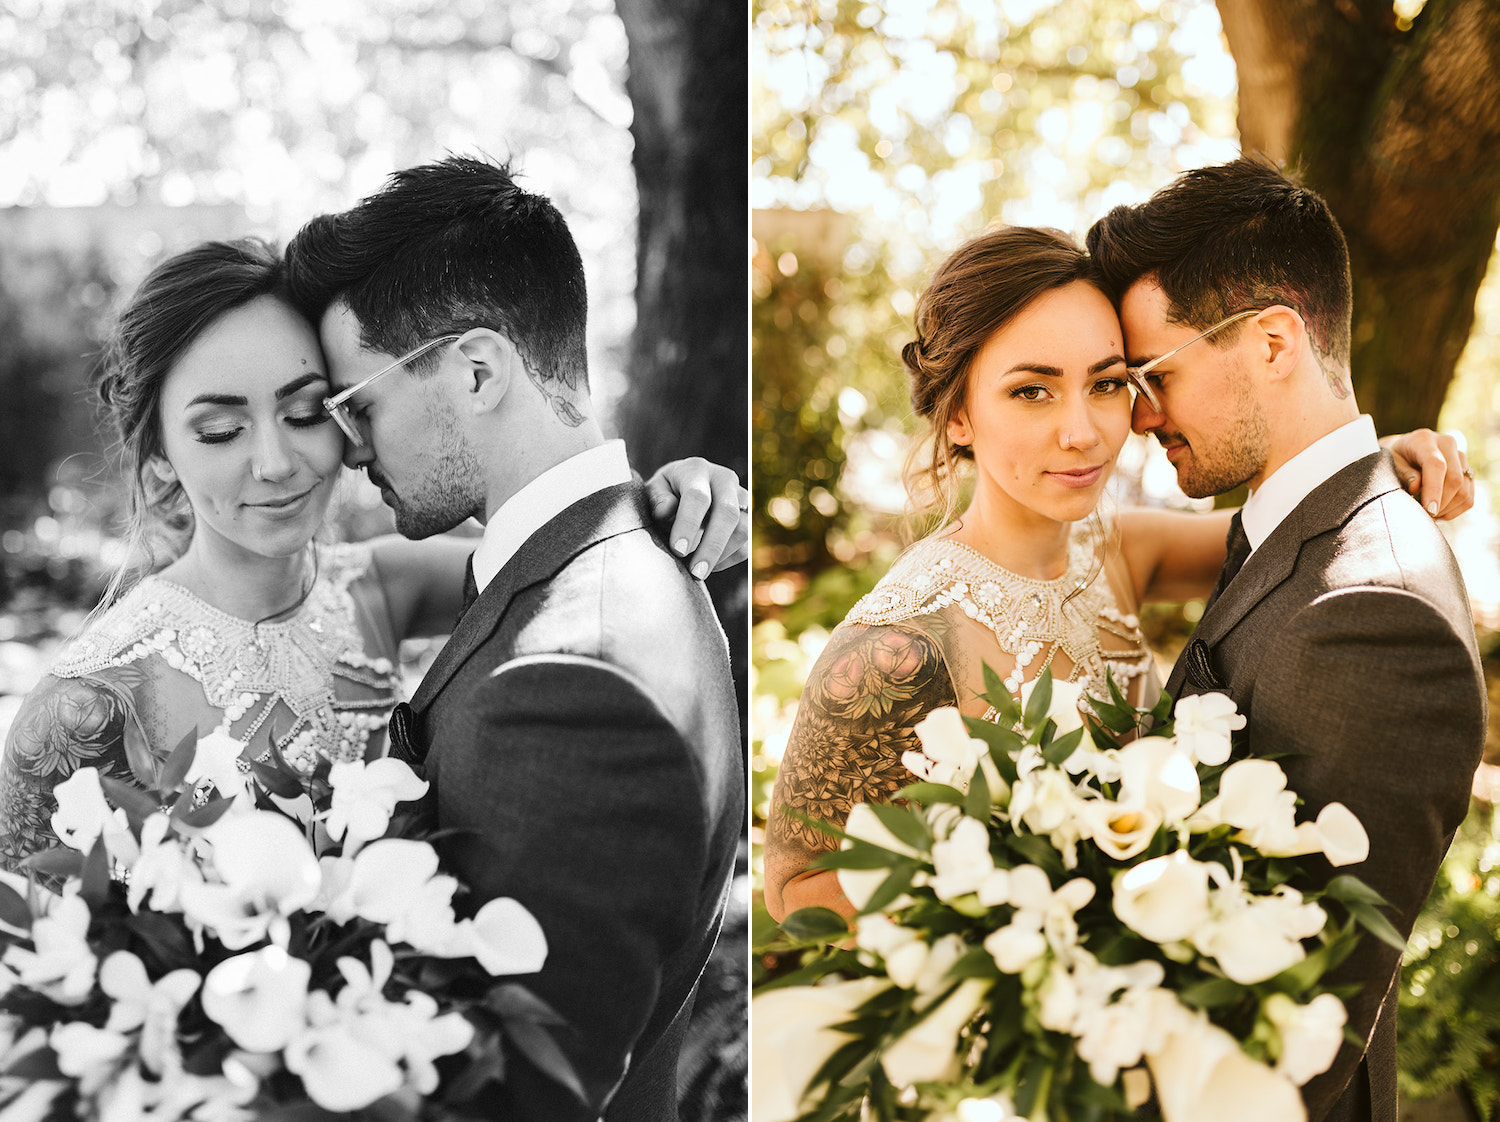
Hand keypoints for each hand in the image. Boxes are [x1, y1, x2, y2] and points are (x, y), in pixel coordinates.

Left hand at [644, 457, 748, 578]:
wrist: (682, 490)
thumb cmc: (663, 494)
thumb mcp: (651, 492)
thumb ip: (656, 500)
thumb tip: (667, 511)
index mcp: (696, 470)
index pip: (697, 496)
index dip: (688, 524)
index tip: (678, 550)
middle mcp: (724, 479)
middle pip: (727, 512)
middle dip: (712, 546)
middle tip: (696, 572)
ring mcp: (741, 498)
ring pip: (743, 529)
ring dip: (721, 555)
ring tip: (697, 571)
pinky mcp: (749, 518)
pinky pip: (747, 544)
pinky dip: (729, 559)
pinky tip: (709, 565)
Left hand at [1381, 428, 1474, 520]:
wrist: (1404, 450)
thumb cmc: (1393, 458)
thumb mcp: (1389, 463)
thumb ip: (1403, 474)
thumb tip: (1416, 488)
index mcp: (1424, 440)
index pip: (1436, 465)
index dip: (1434, 489)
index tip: (1429, 510)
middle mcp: (1447, 444)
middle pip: (1455, 479)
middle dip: (1440, 503)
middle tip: (1422, 515)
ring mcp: (1460, 457)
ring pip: (1464, 490)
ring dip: (1446, 509)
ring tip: (1427, 513)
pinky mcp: (1467, 471)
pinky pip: (1468, 497)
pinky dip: (1454, 510)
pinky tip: (1437, 511)